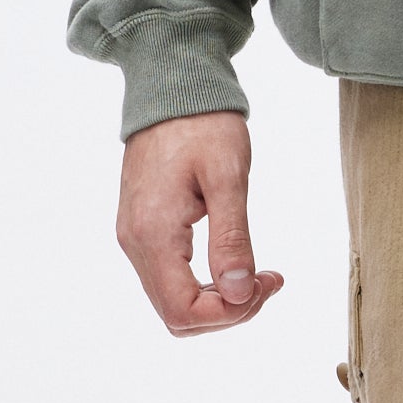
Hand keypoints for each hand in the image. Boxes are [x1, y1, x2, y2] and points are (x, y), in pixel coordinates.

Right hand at [116, 111, 283, 335]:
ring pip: (173, 301)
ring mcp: (134, 237)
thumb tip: (239, 294)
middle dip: (228, 309)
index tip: (266, 281)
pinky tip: (234, 261)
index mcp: (153, 233)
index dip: (230, 312)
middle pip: (177, 315)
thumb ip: (232, 239)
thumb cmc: (203, 123)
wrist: (171, 87)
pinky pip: (169, 278)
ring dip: (219, 298)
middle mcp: (135, 243)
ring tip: (258, 271)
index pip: (183, 311)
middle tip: (267, 278)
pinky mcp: (142, 229)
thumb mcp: (228, 177)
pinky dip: (204, 282)